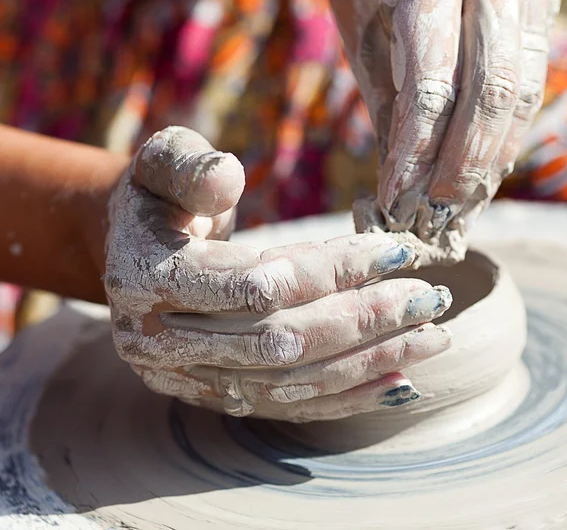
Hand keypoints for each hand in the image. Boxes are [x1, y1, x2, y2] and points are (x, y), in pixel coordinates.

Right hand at [105, 126, 452, 421]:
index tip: (394, 252)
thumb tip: (228, 178)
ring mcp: (184, 377)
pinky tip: (397, 383)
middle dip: (363, 321)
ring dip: (367, 363)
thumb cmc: (158, 196)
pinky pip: (283, 405)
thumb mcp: (160, 163)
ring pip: (289, 382)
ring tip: (432, 341)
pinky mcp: (209, 393)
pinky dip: (344, 397)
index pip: (258, 284)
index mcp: (147, 277)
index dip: (331, 270)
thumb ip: (188, 166)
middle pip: (280, 342)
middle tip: (429, 299)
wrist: (132, 249)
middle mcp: (160, 341)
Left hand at [321, 0, 560, 247]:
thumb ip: (390, 114)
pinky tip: (483, 167)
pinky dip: (506, 132)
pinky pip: (530, 81)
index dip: (415, 155)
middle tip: (435, 213)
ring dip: (491, 158)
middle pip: (490, 93)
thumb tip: (404, 192)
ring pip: (521, 92)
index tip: (396, 199)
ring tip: (460, 202)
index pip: (430, 88)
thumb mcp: (364, 47)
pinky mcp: (543, 0)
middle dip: (462, 165)